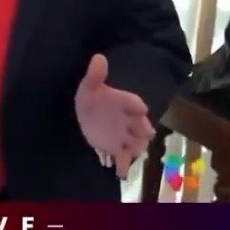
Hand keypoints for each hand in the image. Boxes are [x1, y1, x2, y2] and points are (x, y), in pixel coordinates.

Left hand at [75, 54, 155, 177]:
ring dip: (135, 148)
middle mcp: (129, 121)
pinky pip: (123, 158)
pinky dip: (122, 166)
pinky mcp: (117, 147)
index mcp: (124, 103)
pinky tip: (119, 172)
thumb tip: (98, 57)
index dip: (137, 106)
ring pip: (136, 144)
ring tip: (132, 152)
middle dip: (142, 131)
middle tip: (143, 134)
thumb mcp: (90, 85)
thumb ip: (95, 74)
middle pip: (142, 127)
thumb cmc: (92, 97)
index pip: (135, 104)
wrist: (87, 113)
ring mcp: (125, 136)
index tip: (141, 109)